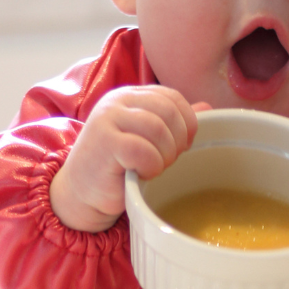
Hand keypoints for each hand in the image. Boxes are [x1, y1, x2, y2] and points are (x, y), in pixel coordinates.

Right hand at [49, 86, 208, 231]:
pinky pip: (143, 150)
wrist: (81, 193)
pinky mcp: (104, 142)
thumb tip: (207, 107)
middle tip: (166, 162)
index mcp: (130, 96)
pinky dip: (151, 166)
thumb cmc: (115, 167)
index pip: (171, 96)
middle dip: (177, 141)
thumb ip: (172, 122)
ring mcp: (109, 119)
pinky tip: (142, 174)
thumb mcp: (146, 140)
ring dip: (165, 155)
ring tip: (153, 168)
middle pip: (169, 111)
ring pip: (159, 129)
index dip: (186, 122)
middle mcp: (117, 101)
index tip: (181, 147)